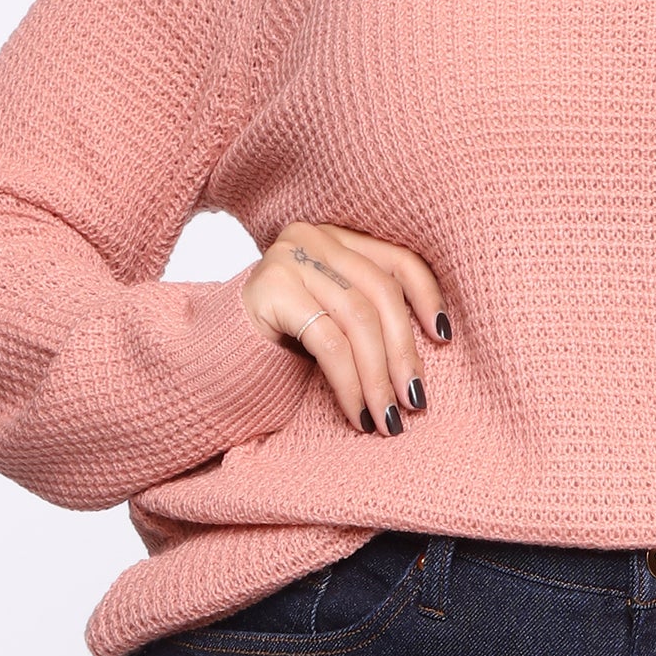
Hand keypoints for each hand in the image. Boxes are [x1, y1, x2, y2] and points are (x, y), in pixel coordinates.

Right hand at [241, 222, 451, 436]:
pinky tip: (358, 414)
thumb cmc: (283, 345)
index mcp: (336, 237)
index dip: (427, 297)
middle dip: (404, 353)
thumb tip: (438, 341)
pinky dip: (349, 384)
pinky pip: (328, 342)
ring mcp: (288, 258)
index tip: (445, 338)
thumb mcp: (335, 321)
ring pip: (358, 319)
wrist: (210, 360)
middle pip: (380, 293)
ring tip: (389, 418)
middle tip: (415, 402)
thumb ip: (371, 313)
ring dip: (378, 377)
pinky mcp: (270, 290)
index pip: (397, 259)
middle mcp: (312, 237)